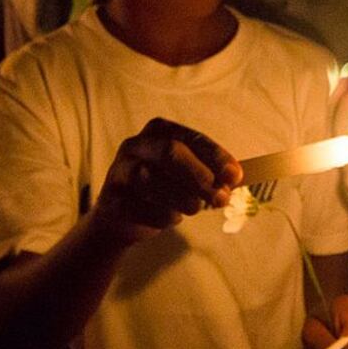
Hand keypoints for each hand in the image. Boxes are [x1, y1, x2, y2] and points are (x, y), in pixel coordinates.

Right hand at [91, 118, 240, 244]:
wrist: (120, 217)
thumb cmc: (161, 189)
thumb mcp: (186, 174)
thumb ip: (209, 172)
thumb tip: (234, 177)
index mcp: (158, 130)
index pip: (192, 138)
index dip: (216, 156)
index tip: (235, 175)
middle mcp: (136, 145)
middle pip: (171, 153)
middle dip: (200, 176)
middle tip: (221, 197)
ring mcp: (120, 171)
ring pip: (155, 182)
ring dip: (184, 200)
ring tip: (194, 208)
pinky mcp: (113, 200)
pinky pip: (144, 209)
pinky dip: (164, 218)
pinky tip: (169, 217)